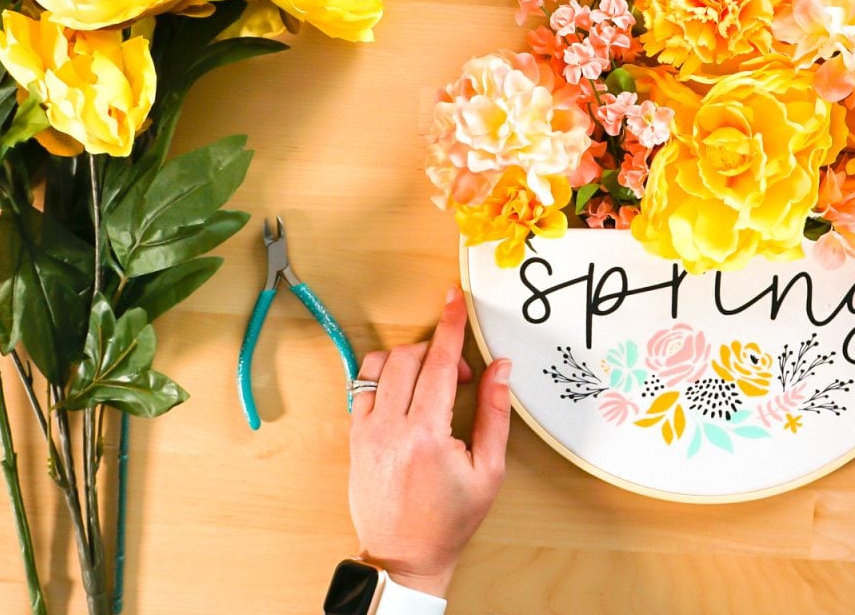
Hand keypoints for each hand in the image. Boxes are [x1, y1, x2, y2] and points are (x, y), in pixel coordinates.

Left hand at [347, 284, 511, 597]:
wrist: (404, 556)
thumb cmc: (449, 520)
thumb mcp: (488, 471)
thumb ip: (495, 414)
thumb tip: (500, 368)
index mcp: (427, 436)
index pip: (440, 363)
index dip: (450, 326)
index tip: (453, 299)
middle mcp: (390, 428)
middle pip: (409, 357)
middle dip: (439, 350)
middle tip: (462, 377)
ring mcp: (366, 432)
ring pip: (380, 366)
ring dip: (409, 360)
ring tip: (431, 383)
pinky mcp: (354, 438)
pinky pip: (362, 386)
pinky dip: (384, 376)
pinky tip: (405, 392)